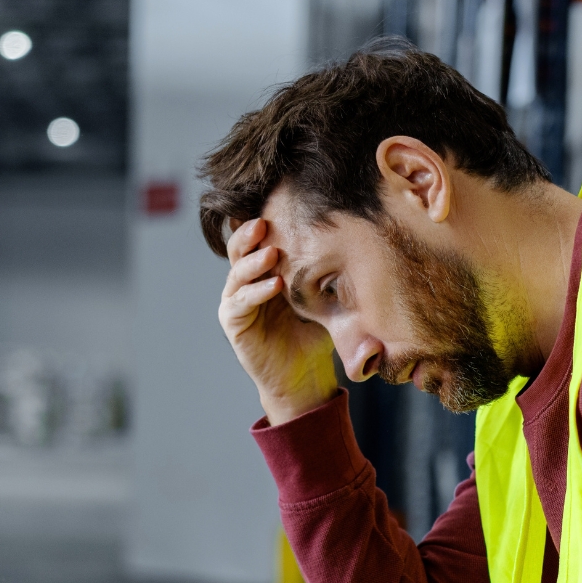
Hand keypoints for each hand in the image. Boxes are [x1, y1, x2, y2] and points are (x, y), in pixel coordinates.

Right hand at [218, 217, 337, 424]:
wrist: (306, 377)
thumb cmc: (315, 335)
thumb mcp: (323, 298)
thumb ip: (324, 273)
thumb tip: (348, 237)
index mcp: (265, 271)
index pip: (258, 240)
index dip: (263, 223)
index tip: (279, 206)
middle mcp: (246, 282)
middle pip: (239, 248)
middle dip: (250, 233)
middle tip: (265, 221)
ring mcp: (236, 301)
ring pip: (237, 273)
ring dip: (253, 261)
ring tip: (272, 252)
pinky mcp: (233, 323)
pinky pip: (239, 302)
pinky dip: (255, 292)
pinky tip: (274, 285)